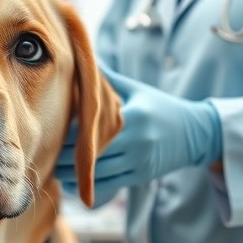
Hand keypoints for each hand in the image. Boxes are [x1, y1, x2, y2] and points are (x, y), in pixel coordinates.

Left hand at [55, 71, 221, 195]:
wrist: (196, 133)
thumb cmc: (160, 107)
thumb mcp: (137, 89)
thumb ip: (109, 79)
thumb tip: (82, 57)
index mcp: (133, 117)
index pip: (94, 128)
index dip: (70, 132)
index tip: (52, 129)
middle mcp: (138, 141)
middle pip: (93, 153)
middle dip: (67, 155)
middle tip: (45, 152)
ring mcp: (140, 161)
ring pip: (99, 173)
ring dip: (74, 174)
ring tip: (54, 169)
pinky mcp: (142, 176)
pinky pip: (110, 185)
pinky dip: (90, 185)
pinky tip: (73, 182)